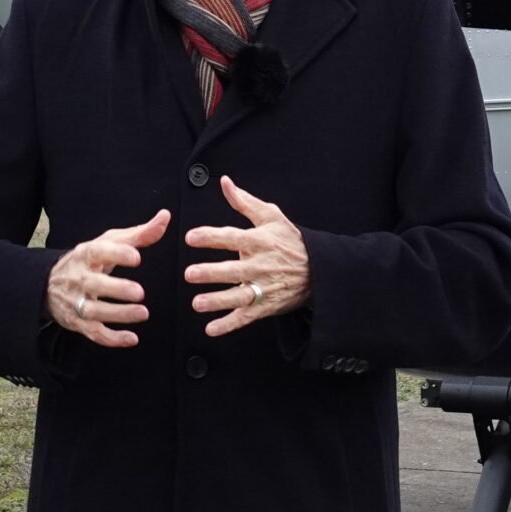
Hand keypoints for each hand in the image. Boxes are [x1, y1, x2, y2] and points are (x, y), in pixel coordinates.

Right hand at [46, 210, 168, 346]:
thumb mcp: (109, 242)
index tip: (137, 256)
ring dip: (119, 315)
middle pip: (94, 285)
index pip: (98, 252)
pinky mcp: (78, 322)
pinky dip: (112, 338)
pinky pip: (94, 333)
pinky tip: (132, 339)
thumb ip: (139, 233)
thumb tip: (165, 217)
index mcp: (86, 255)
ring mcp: (77, 302)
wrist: (48, 284)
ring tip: (143, 313)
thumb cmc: (89, 260)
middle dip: (117, 289)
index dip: (117, 254)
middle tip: (140, 292)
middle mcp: (79, 278)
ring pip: (94, 311)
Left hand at [183, 177, 309, 336]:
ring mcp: (264, 288)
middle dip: (212, 273)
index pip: (233, 237)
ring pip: (238, 297)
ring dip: (217, 301)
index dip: (212, 237)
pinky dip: (228, 325)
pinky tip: (211, 328)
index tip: (192, 237)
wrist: (319, 270)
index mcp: (260, 242)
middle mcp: (261, 266)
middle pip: (234, 270)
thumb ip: (244, 202)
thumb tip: (224, 183)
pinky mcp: (266, 306)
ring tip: (198, 303)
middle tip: (191, 274)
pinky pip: (245, 317)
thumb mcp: (272, 217)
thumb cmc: (291, 242)